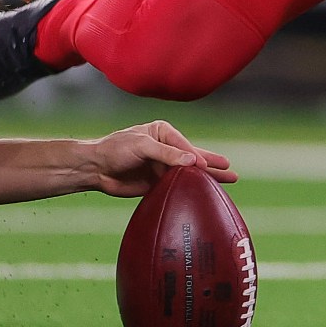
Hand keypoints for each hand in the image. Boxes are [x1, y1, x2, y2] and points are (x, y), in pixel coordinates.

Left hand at [89, 119, 237, 196]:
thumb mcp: (141, 146)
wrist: (94, 169)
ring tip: (228, 181)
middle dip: (212, 165)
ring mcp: (162, 166)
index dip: (196, 156)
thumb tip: (192, 160)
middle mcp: (165, 148)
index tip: (205, 167)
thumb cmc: (115, 149)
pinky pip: (178, 186)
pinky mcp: (157, 183)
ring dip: (206, 178)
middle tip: (231, 170)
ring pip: (188, 173)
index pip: (185, 145)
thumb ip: (166, 153)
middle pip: (192, 158)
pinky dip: (191, 190)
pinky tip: (206, 194)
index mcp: (163, 132)